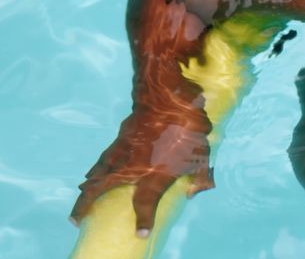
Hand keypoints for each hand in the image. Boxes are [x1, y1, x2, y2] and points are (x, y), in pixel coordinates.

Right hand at [70, 108, 214, 236]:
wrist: (166, 96)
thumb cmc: (186, 125)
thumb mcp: (202, 151)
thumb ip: (201, 175)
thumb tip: (197, 192)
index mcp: (152, 174)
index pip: (145, 203)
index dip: (144, 220)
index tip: (140, 234)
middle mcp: (130, 166)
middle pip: (99, 190)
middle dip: (85, 206)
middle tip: (76, 220)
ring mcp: (121, 152)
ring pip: (95, 173)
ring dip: (85, 190)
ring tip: (80, 203)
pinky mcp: (119, 140)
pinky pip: (102, 159)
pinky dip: (94, 170)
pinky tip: (91, 174)